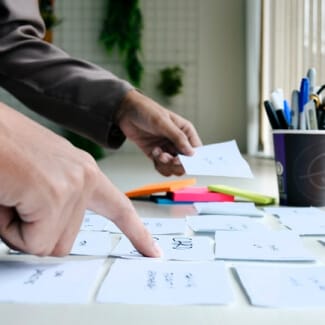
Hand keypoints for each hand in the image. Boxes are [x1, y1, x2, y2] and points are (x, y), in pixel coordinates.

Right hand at [0, 103, 160, 256]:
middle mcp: (85, 177)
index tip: (152, 252)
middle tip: (15, 198)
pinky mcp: (53, 195)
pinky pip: (32, 241)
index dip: (136, 232)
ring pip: (46, 244)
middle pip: (64, 241)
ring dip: (19, 228)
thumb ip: (57, 205)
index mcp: (84, 173)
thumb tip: (55, 235)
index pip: (119, 208)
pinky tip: (6, 196)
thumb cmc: (4, 149)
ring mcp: (72, 186)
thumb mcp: (41, 178)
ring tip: (10, 193)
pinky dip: (9, 228)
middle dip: (31, 231)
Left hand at [116, 90, 201, 175]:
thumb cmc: (147, 111)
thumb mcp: (163, 122)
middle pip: (186, 162)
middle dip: (176, 163)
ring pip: (174, 167)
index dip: (192, 159)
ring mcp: (167, 149)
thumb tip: (191, 153)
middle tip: (167, 157)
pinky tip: (153, 151)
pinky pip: (162, 167)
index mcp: (185, 131)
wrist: (125, 112)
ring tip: (158, 153)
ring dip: (166, 164)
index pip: (196, 150)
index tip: (181, 160)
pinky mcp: (156, 154)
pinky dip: (158, 164)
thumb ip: (178, 138)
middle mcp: (178, 142)